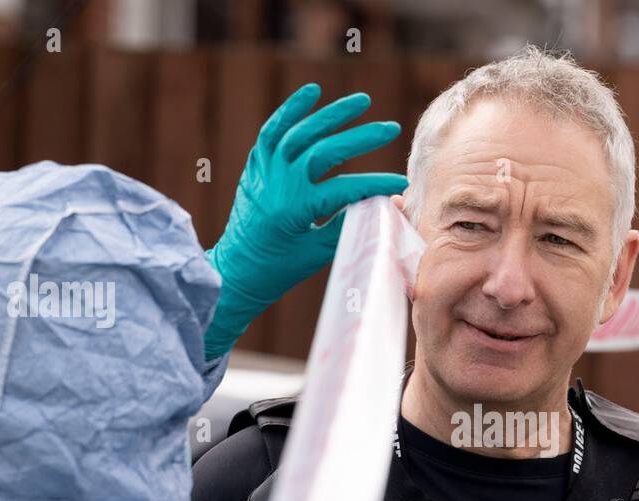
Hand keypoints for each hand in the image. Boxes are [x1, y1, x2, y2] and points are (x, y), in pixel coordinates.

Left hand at [204, 84, 407, 359]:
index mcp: (296, 210)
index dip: (375, 184)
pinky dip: (291, 109)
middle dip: (361, 138)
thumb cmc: (281, 268)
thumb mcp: (318, 252)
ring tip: (362, 100)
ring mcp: (265, 171)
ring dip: (332, 114)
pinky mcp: (256, 165)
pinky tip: (313, 92)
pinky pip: (273, 130)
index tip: (402, 183)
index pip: (345, 189)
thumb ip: (346, 223)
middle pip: (325, 151)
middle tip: (390, 128)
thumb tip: (378, 202)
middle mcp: (278, 185)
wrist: (237, 269)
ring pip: (300, 132)